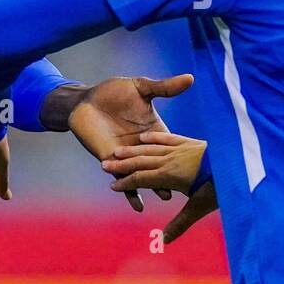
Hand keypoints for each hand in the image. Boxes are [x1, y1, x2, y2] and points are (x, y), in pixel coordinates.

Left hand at [63, 75, 193, 211]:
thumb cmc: (112, 92)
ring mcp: (126, 154)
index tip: (198, 164)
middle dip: (172, 171)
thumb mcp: (142, 87)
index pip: (170, 144)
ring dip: (154, 186)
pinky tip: (139, 206)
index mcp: (152, 129)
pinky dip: (131, 193)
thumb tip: (190, 78)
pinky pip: (123, 178)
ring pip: (143, 173)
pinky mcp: (111, 160)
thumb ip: (165, 87)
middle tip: (188, 185)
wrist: (84, 100)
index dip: (182, 153)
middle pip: (159, 161)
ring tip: (166, 196)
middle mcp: (141, 145)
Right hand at [102, 132, 219, 242]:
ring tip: (118, 151)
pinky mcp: (190, 142)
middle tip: (104, 165)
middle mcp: (171, 160)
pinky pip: (167, 138)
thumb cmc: (220, 187)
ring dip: (133, 151)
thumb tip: (164, 241)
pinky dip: (154, 139)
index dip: (126, 184)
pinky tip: (144, 137)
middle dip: (122, 165)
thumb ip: (180, 223)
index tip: (112, 186)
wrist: (238, 161)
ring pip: (151, 149)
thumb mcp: (199, 208)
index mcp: (169, 175)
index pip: (141, 179)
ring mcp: (180, 148)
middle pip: (141, 162)